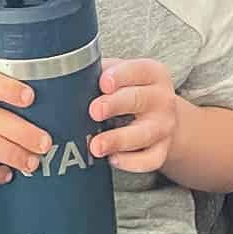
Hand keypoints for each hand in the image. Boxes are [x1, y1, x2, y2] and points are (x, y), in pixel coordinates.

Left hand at [89, 57, 177, 172]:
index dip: (120, 76)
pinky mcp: (162, 149)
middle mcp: (161, 99)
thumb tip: (68, 79)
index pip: (137, 71)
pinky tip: (112, 159)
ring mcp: (164, 126)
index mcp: (151, 73)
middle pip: (139, 100)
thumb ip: (98, 72)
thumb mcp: (117, 72)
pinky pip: (149, 160)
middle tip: (94, 111)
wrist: (158, 113)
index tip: (103, 84)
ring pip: (143, 134)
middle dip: (115, 105)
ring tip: (96, 146)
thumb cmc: (127, 88)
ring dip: (118, 140)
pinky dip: (131, 162)